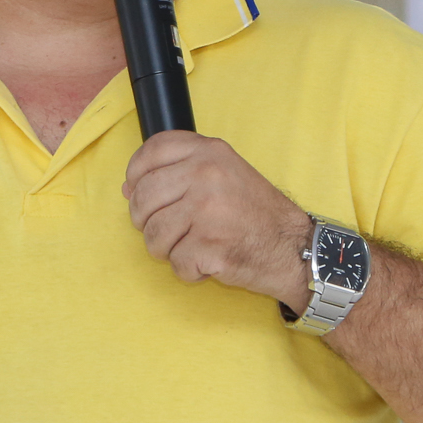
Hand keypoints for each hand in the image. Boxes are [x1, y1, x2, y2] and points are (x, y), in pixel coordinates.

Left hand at [122, 132, 310, 306]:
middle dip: (146, 221)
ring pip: (153, 235)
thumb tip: (128, 188)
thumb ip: (179, 173)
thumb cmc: (256, 213)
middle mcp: (206, 175)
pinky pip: (176, 263)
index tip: (139, 189)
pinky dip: (190, 270)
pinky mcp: (210, 246)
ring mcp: (207, 211)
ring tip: (194, 246)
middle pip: (143, 197)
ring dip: (168, 250)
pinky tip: (211, 261)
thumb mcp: (224, 174)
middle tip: (170, 230)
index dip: (136, 173)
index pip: (152, 151)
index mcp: (210, 152)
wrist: (294, 246)